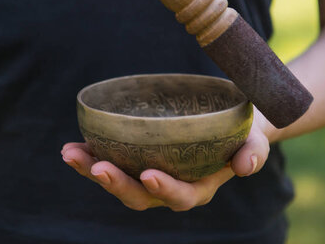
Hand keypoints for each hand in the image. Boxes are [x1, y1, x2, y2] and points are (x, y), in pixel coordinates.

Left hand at [62, 109, 272, 210]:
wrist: (223, 127)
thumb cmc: (239, 135)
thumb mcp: (254, 141)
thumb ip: (253, 153)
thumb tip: (245, 167)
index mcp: (196, 188)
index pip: (180, 197)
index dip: (165, 190)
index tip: (150, 175)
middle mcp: (167, 187)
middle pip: (138, 195)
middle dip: (116, 184)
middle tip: (98, 167)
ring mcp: (146, 174)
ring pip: (116, 180)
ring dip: (91, 169)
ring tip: (70, 154)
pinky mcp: (133, 159)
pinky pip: (109, 161)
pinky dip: (89, 155)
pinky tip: (72, 146)